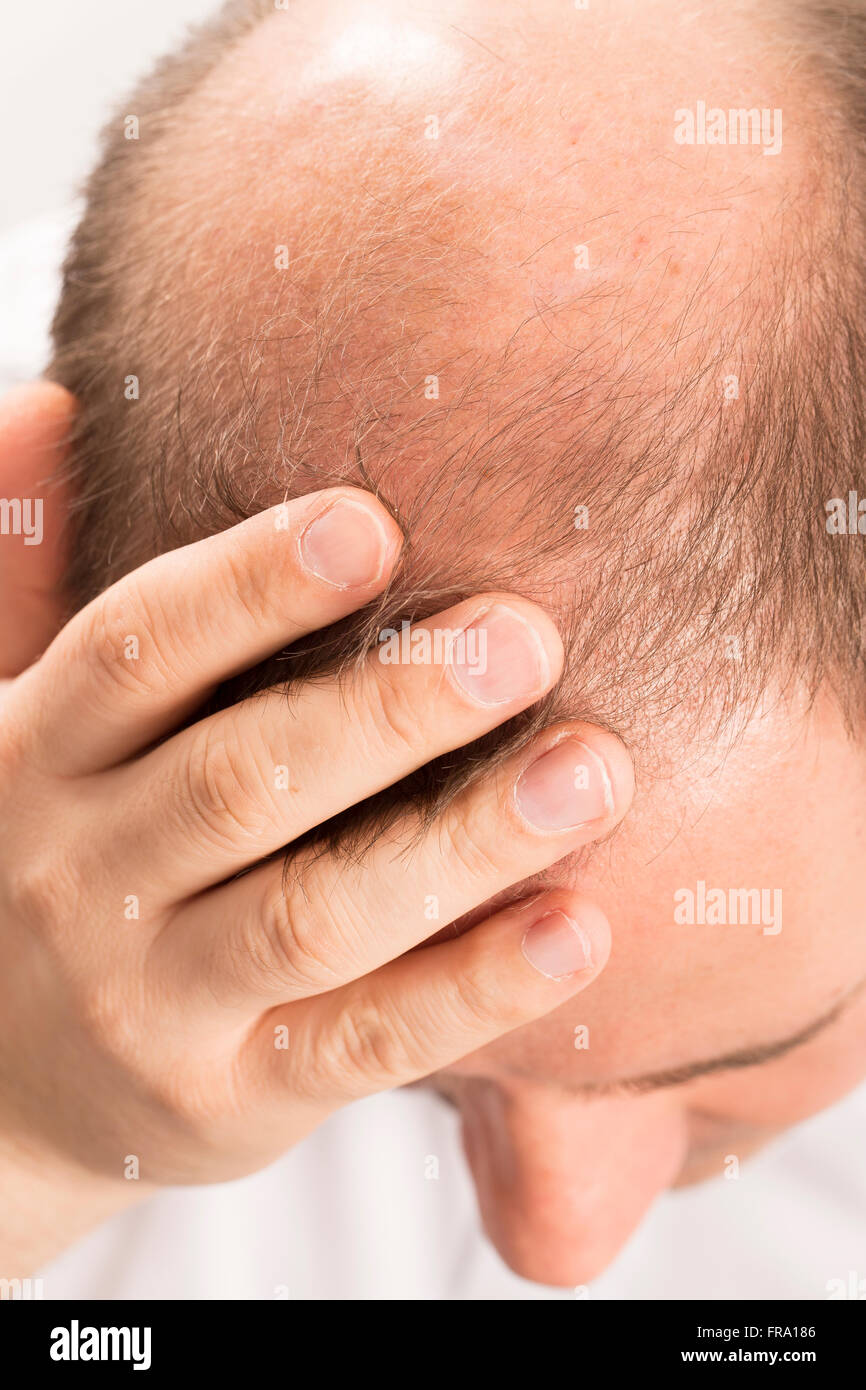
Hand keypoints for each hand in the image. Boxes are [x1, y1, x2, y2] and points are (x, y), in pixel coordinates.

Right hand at [0, 487, 631, 1270]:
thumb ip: (34, 576)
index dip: (251, 583)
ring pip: (314, 914)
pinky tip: (576, 929)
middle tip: (526, 638)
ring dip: (462, 842)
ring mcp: (154, 1000)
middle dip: (389, 710)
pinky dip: (473, 991)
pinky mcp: (233, 1097)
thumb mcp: (18, 718)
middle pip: (241, 781)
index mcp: (40, 753)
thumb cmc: (54, 857)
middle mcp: (84, 876)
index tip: (372, 523)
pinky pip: (363, 1043)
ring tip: (591, 771)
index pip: (138, 650)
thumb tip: (48, 397)